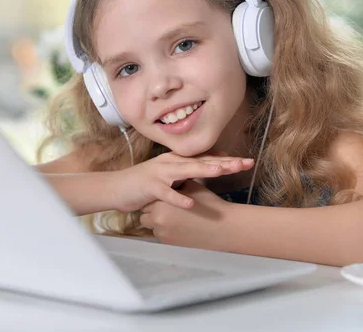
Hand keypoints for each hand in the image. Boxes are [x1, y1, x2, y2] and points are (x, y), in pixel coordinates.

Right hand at [112, 151, 252, 212]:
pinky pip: (166, 193)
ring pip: (185, 171)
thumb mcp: (168, 175)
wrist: (116, 187)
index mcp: (176, 161)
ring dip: (203, 171)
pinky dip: (178, 198)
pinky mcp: (150, 187)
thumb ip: (187, 172)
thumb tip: (208, 170)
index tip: (246, 161)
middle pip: (201, 162)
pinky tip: (190, 203)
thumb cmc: (144, 183)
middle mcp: (170, 163)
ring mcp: (160, 174)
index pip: (205, 158)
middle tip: (244, 163)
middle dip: (223, 163)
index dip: (225, 159)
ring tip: (221, 172)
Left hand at [139, 179, 233, 250]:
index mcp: (161, 203)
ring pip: (152, 227)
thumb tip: (168, 182)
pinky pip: (161, 236)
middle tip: (168, 209)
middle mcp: (158, 219)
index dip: (156, 198)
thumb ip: (175, 184)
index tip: (164, 198)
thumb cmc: (208, 204)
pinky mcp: (169, 244)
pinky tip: (180, 228)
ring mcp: (162, 234)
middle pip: (145, 214)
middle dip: (154, 211)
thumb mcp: (191, 187)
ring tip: (175, 219)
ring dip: (159, 223)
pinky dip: (167, 232)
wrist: (223, 227)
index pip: (148, 200)